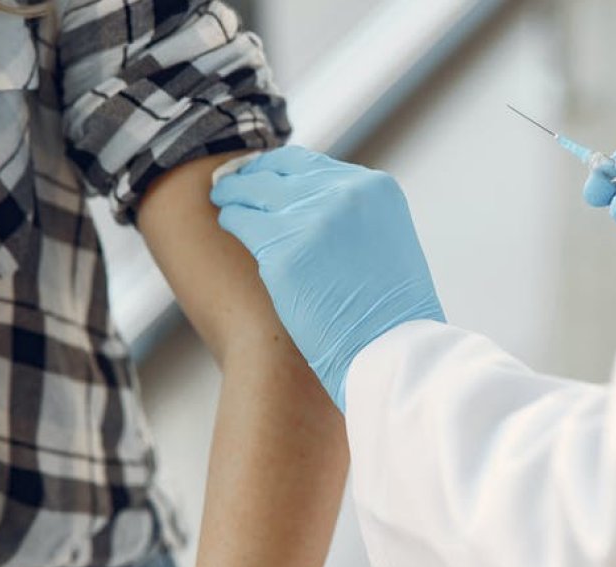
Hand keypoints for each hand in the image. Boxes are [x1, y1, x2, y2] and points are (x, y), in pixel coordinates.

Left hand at [211, 146, 444, 411]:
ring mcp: (312, 220)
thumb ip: (355, 216)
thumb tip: (313, 206)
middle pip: (278, 171)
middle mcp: (344, 193)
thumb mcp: (386, 242)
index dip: (280, 169)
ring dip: (236, 194)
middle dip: (253, 176)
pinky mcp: (282, 251)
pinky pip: (241, 221)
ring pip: (254, 191)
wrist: (392, 352)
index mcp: (375, 189)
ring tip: (224, 199)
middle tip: (233, 183)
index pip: (310, 164)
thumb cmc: (391, 314)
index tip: (264, 177)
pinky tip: (227, 223)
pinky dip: (231, 219)